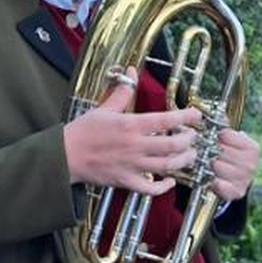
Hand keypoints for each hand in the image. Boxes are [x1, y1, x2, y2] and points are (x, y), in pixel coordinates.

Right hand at [63, 68, 202, 195]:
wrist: (65, 155)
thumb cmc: (82, 132)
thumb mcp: (103, 108)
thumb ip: (122, 92)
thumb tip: (131, 73)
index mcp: (130, 125)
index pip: (166, 120)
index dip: (186, 117)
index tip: (197, 115)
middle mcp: (135, 146)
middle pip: (173, 146)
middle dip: (189, 141)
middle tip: (193, 137)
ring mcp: (131, 165)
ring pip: (167, 167)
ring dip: (183, 161)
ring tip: (188, 155)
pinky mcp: (125, 181)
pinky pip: (150, 188)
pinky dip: (163, 187)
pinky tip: (170, 181)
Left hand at [208, 128, 258, 201]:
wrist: (235, 181)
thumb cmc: (231, 157)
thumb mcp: (230, 141)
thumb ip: (223, 128)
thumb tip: (210, 114)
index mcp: (252, 148)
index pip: (225, 135)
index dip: (214, 136)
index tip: (209, 139)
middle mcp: (251, 163)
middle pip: (220, 151)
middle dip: (209, 151)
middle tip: (204, 152)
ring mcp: (245, 179)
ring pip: (217, 166)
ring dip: (208, 166)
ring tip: (207, 165)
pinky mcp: (237, 192)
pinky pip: (218, 184)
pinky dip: (212, 181)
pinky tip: (212, 178)